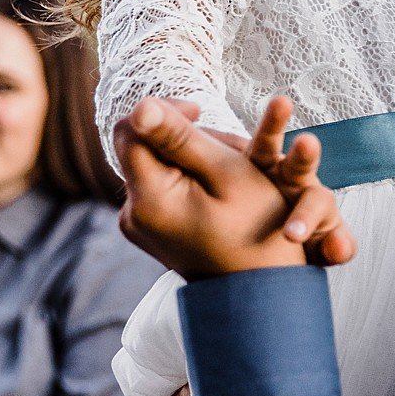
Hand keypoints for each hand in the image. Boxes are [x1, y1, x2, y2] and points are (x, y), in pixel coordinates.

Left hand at [115, 97, 346, 277]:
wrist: (263, 291)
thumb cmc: (259, 228)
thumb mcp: (227, 172)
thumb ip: (180, 136)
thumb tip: (139, 105)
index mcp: (148, 199)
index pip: (131, 129)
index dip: (163, 110)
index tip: (200, 111)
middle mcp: (133, 215)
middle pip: (144, 148)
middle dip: (182, 137)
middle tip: (227, 148)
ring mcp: (139, 227)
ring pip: (155, 166)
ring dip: (187, 157)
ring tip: (230, 170)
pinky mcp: (150, 232)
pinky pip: (160, 188)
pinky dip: (186, 179)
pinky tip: (217, 189)